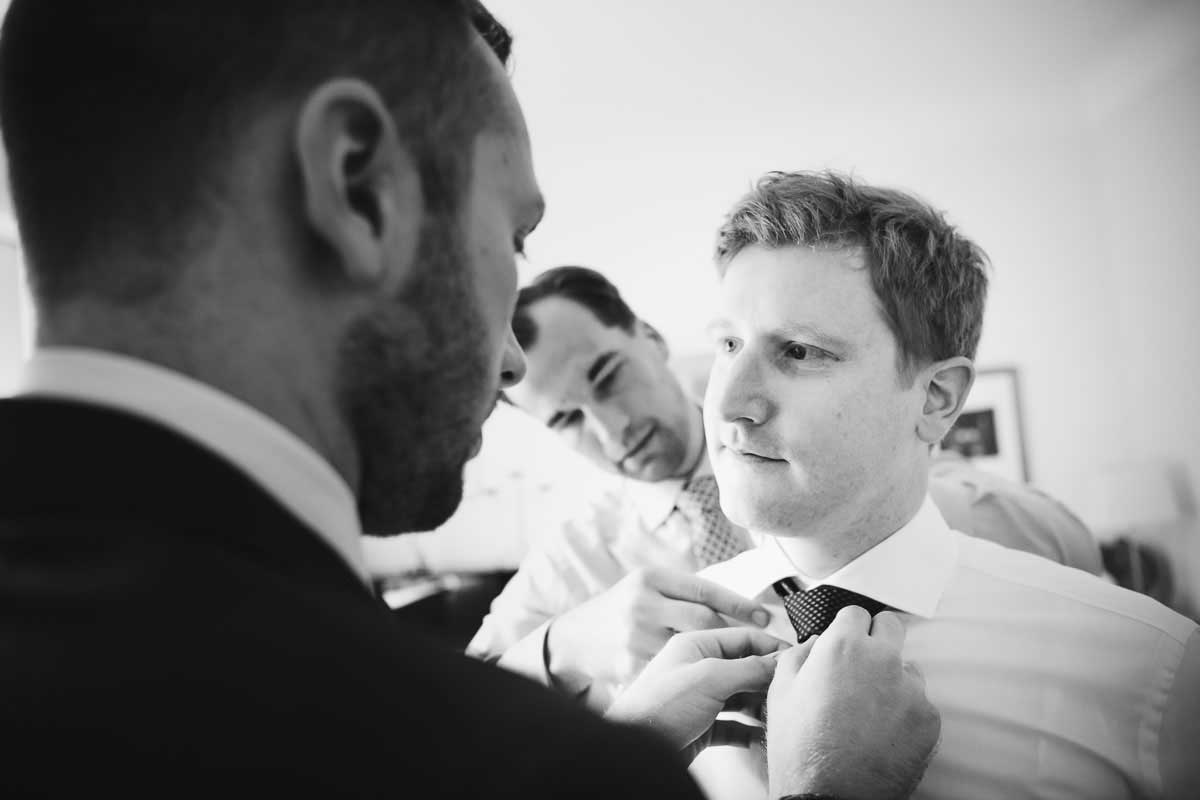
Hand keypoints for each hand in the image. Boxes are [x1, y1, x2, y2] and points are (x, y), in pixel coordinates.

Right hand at [546, 567, 770, 692]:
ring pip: (692, 651)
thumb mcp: (647, 589)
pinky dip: (695, 682)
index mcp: (651, 579)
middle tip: (761, 650)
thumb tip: (740, 608)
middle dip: (735, 637)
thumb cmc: (621, 612)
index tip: (766, 618)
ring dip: (720, 663)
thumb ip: (683, 596)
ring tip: (745, 672)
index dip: (740, 604)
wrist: (573, 640)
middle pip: (703, 621)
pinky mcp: (629, 666)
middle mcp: (642, 604)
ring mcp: (634, 636)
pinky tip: (713, 690)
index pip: (704, 590)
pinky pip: (673, 674)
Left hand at [606, 627, 788, 760]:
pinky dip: (748, 732)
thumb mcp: (709, 678)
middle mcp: (696, 670)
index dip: (771, 646)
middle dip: (769, 680)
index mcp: (695, 646)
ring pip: (740, 698)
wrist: (634, 753)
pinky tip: (760, 737)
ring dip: (760, 707)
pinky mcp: (698, 728)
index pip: (742, 637)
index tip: (796, 658)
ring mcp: (697, 700)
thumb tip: (780, 660)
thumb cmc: (657, 708)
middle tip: (791, 690)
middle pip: (744, 668)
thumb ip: (748, 667)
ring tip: (778, 714)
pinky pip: (732, 727)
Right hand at [766, 607, 939, 799]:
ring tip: (869, 711)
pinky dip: (905, 713)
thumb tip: (816, 642)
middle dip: (877, 639)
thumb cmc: (800, 748)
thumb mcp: (780, 692)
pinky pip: (920, 703)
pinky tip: (883, 732)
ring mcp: (911, 690)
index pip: (856, 612)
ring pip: (907, 668)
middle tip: (861, 666)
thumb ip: (799, 654)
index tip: (844, 642)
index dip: (847, 629)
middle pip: (892, 626)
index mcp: (843, 647)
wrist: (830, 797)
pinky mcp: (929, 719)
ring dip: (892, 679)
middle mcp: (882, 660)